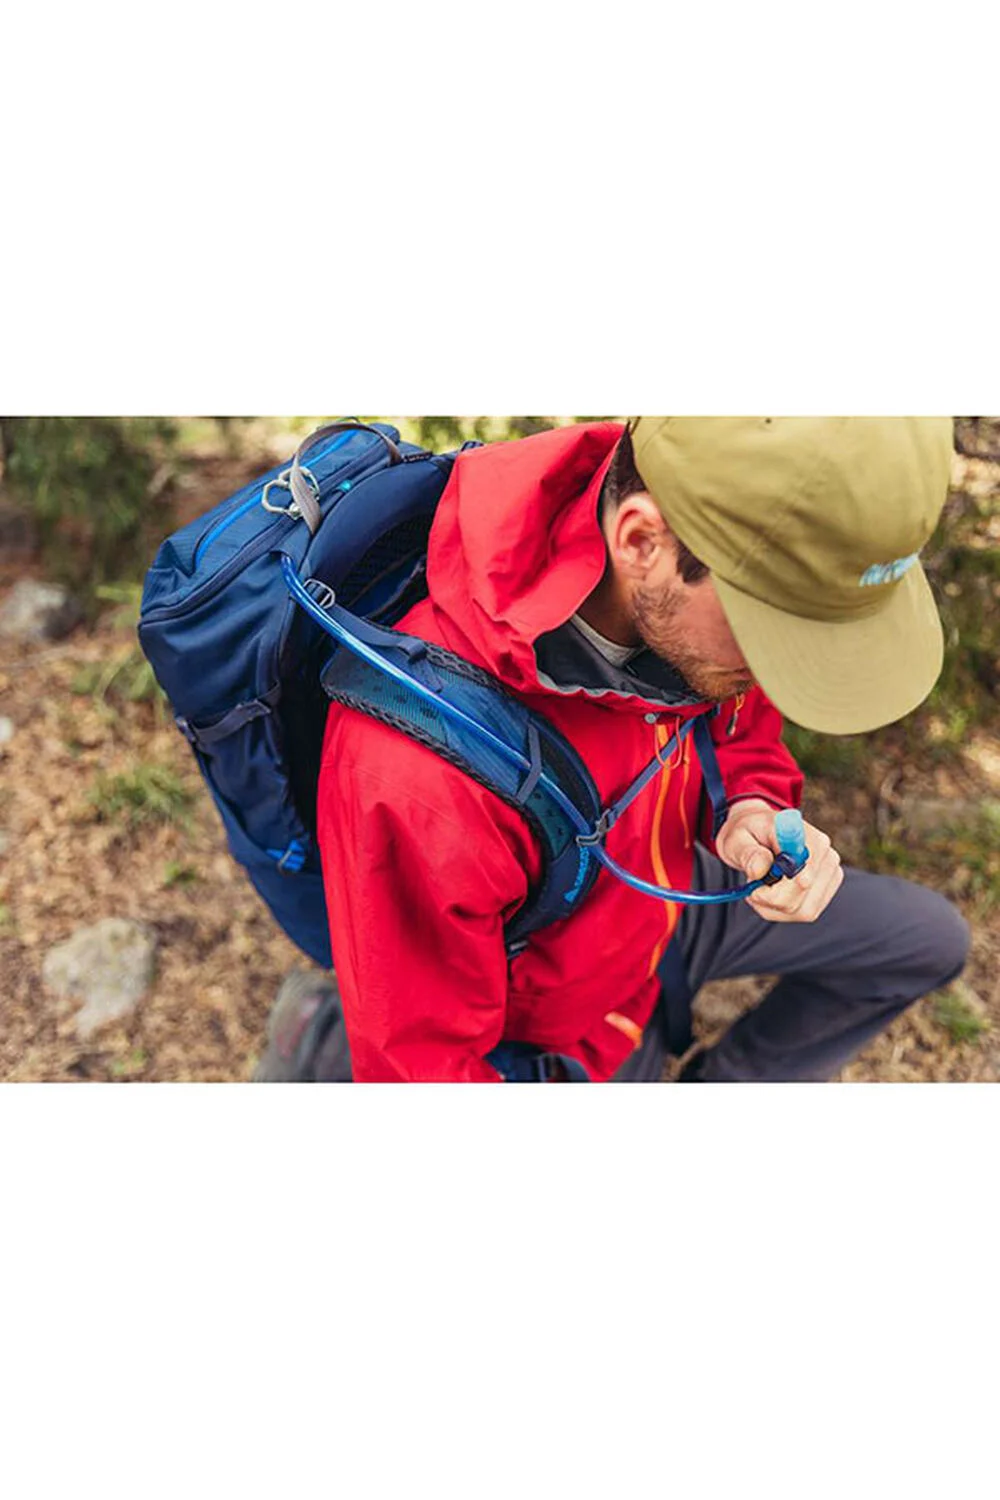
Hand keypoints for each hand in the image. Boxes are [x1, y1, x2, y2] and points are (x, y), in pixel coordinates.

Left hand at [715, 798, 843, 922]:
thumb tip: (760, 869)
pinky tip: (770, 893)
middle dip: (771, 898)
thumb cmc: (749, 835)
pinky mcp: (825, 890)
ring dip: (774, 906)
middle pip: (803, 896)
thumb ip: (748, 854)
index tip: (756, 890)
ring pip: (804, 910)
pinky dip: (780, 910)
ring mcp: (830, 874)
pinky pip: (804, 913)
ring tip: (760, 886)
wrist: (757, 835)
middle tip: (752, 885)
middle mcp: (825, 855)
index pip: (805, 873)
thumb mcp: (737, 839)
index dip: (781, 889)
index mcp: (806, 836)